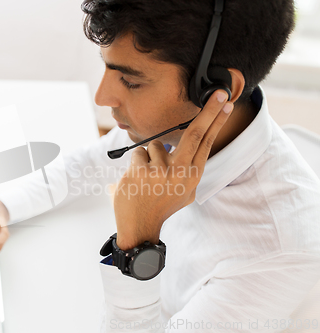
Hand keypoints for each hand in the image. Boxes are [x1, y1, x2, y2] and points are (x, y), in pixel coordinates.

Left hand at [113, 90, 232, 249]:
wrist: (140, 226)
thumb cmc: (161, 205)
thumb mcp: (184, 190)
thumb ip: (188, 168)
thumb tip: (192, 143)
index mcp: (193, 176)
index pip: (207, 142)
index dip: (216, 121)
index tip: (225, 104)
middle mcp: (181, 173)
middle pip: (196, 133)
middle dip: (209, 111)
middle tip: (218, 93)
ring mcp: (161, 172)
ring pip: (154, 145)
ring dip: (149, 157)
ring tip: (147, 178)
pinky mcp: (141, 171)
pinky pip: (138, 153)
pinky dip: (135, 163)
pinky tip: (136, 180)